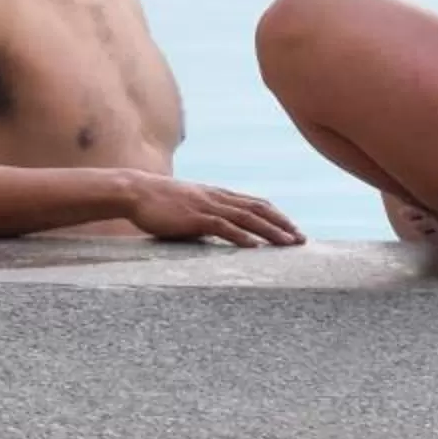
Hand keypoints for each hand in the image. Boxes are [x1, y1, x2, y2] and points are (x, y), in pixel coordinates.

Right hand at [123, 175, 304, 247]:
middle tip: (301, 239)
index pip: (256, 203)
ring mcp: (208, 206)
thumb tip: (217, 228)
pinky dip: (242, 237)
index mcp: (218, 194)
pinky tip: (255, 247)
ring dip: (271, 231)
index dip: (277, 215)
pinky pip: (224, 227)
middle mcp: (218, 197)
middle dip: (282, 224)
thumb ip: (205, 213)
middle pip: (259, 209)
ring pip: (247, 218)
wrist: (136, 191)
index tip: (293, 228)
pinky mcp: (195, 218)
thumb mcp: (189, 204)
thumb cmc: (159, 201)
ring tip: (288, 244)